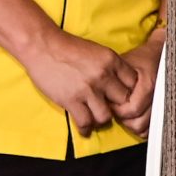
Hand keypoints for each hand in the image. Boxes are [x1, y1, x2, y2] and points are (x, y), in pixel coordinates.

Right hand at [23, 29, 137, 137]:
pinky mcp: (71, 100)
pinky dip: (86, 129)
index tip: (124, 96)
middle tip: (111, 109)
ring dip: (102, 120)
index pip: (133, 82)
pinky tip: (85, 130)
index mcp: (111, 60)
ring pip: (106, 117)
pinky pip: (85, 122)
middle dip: (118, 107)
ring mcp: (87, 89)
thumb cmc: (67, 47)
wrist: (42, 46)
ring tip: (97, 118)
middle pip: (123, 101)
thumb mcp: (97, 51)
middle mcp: (103, 75)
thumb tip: (119, 83)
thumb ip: (110, 67)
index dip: (130, 91)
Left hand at [112, 29, 166, 138]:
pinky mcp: (164, 111)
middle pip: (139, 123)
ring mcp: (164, 105)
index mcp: (150, 84)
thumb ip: (115, 82)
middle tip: (118, 108)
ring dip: (131, 123)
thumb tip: (105, 101)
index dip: (118, 109)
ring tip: (125, 111)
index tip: (111, 102)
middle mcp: (159, 97)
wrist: (160, 55)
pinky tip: (134, 116)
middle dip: (124, 119)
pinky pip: (150, 129)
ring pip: (144, 128)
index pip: (132, 110)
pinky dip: (141, 127)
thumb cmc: (139, 59)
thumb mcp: (124, 64)